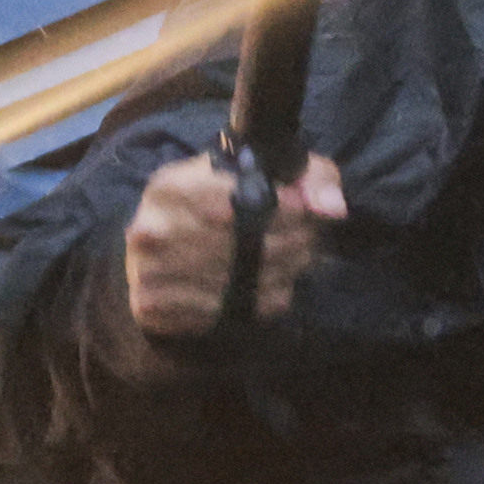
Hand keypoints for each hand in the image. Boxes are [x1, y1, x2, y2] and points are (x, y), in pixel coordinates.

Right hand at [125, 151, 343, 336]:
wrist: (160, 248)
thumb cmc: (216, 201)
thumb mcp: (260, 172)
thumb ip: (308, 177)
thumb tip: (333, 208)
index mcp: (169, 186)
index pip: (241, 197)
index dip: (287, 206)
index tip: (308, 210)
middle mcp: (152, 230)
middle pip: (249, 242)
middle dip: (294, 240)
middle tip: (309, 238)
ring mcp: (149, 274)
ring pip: (247, 278)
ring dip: (285, 270)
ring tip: (293, 258)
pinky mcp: (156, 310)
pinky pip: (235, 311)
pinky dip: (264, 297)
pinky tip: (266, 282)